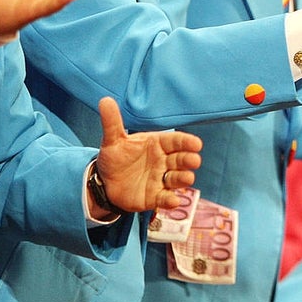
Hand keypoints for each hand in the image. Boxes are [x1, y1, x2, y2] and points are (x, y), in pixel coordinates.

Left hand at [92, 97, 202, 216]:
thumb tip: (104, 100)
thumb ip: (112, 122)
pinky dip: (170, 200)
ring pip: (178, 178)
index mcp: (158, 145)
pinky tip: (172, 201)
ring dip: (184, 178)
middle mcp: (164, 161)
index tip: (196, 144)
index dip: (186, 142)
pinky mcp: (156, 197)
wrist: (105, 182)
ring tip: (186, 178)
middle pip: (182, 159)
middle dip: (189, 160)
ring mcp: (161, 179)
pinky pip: (166, 198)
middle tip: (193, 161)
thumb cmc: (116, 158)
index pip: (176, 141)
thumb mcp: (112, 140)